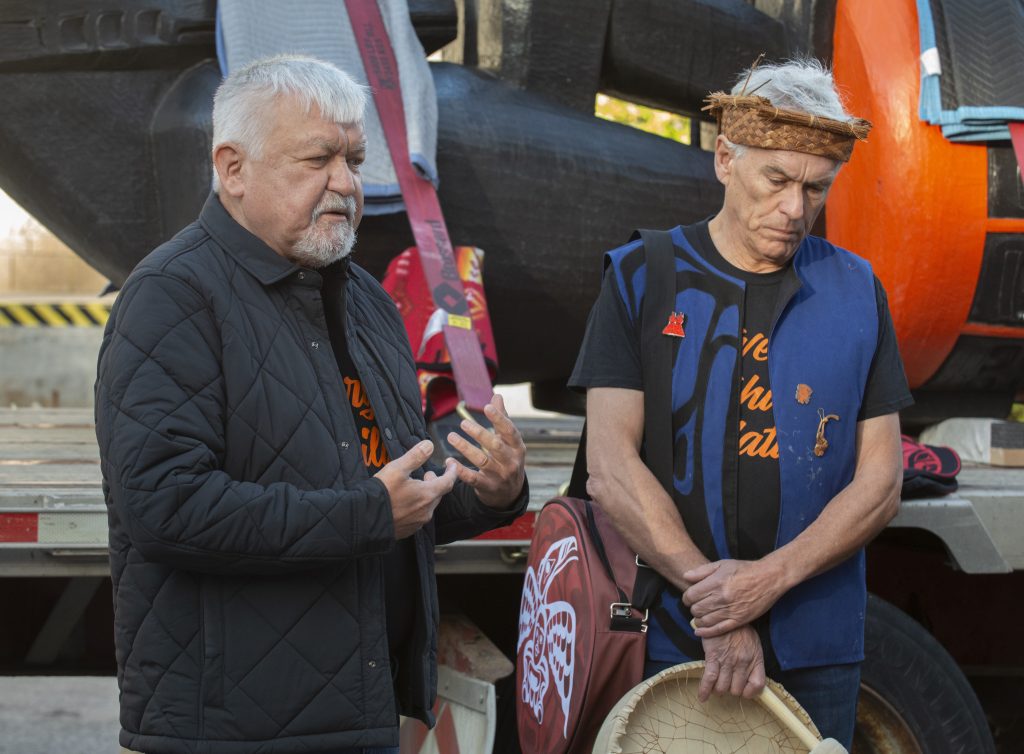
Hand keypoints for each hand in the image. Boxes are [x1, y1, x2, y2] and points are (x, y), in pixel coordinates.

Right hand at [375, 440, 457, 538]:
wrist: (364, 519)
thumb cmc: (381, 493)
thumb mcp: (398, 468)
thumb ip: (416, 456)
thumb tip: (429, 445)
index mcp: (427, 494)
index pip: (448, 482)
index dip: (452, 471)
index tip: (451, 464)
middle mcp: (426, 511)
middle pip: (438, 494)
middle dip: (436, 482)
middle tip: (428, 474)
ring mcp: (418, 522)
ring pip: (428, 506)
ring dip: (426, 495)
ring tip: (416, 487)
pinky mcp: (408, 530)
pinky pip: (418, 516)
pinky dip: (417, 506)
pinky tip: (406, 502)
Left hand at [446, 394, 526, 508]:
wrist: (509, 493)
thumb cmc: (507, 459)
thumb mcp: (508, 441)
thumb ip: (502, 418)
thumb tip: (497, 395)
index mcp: (517, 447)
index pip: (509, 431)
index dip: (499, 419)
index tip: (486, 407)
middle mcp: (511, 461)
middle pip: (495, 446)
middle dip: (479, 433)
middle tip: (463, 423)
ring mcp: (500, 476)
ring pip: (482, 461)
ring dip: (465, 448)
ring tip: (451, 436)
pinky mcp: (488, 487)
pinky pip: (473, 479)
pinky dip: (461, 471)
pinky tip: (449, 461)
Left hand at [683, 559, 784, 637]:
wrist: (769, 578)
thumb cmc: (744, 569)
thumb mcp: (722, 564)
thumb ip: (702, 571)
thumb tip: (685, 576)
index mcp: (716, 583)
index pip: (691, 596)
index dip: (686, 597)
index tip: (689, 598)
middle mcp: (722, 598)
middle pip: (696, 609)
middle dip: (693, 608)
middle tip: (696, 605)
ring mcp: (731, 611)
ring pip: (705, 621)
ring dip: (698, 619)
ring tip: (699, 616)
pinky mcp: (739, 620)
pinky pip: (718, 630)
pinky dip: (706, 632)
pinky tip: (699, 631)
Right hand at [699, 625, 765, 700]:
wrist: (724, 613)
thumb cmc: (739, 630)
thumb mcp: (753, 644)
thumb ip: (753, 660)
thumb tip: (749, 677)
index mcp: (755, 659)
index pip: (757, 685)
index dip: (750, 693)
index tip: (744, 692)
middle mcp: (743, 663)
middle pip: (737, 690)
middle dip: (731, 690)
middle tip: (726, 683)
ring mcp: (727, 661)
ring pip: (723, 687)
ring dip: (719, 689)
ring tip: (716, 685)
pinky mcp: (713, 657)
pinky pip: (709, 679)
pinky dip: (705, 690)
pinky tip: (702, 697)